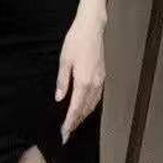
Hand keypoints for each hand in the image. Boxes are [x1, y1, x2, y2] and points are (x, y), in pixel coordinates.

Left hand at [55, 15, 106, 144]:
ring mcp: (100, 80)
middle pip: (85, 110)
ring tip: (74, 124)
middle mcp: (94, 84)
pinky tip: (85, 108)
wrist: (92, 28)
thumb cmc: (75, 41)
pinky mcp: (102, 76)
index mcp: (83, 82)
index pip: (76, 109)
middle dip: (76, 122)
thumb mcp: (64, 60)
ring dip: (83, 116)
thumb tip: (59, 99)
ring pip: (92, 105)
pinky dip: (90, 106)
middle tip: (67, 134)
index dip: (69, 122)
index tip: (63, 133)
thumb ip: (62, 82)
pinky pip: (97, 97)